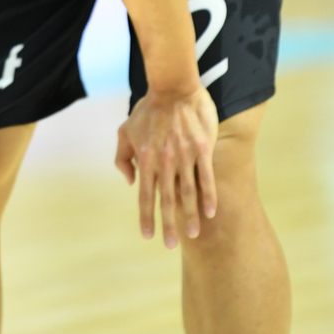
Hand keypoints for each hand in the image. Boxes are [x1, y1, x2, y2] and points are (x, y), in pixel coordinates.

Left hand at [115, 84, 217, 248]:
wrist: (172, 87)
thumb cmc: (148, 110)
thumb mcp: (125, 131)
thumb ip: (123, 157)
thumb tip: (131, 181)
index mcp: (146, 159)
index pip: (145, 196)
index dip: (146, 217)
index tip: (148, 236)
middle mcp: (165, 162)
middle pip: (167, 200)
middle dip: (168, 225)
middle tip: (171, 246)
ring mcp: (185, 156)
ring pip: (188, 192)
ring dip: (190, 215)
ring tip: (193, 234)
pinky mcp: (202, 148)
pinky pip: (206, 177)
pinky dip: (208, 196)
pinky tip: (210, 212)